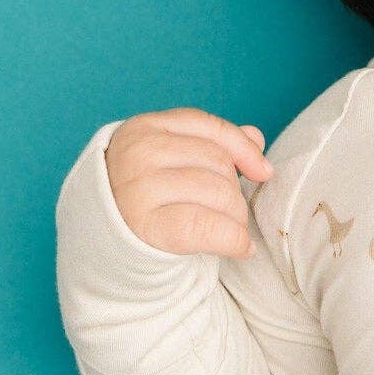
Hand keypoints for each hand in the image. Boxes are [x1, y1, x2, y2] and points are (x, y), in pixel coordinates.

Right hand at [103, 108, 273, 256]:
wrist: (109, 240)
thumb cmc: (150, 197)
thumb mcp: (172, 161)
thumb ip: (212, 144)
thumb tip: (256, 136)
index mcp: (145, 128)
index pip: (207, 127)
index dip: (243, 148)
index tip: (264, 172)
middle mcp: (139, 152)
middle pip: (218, 163)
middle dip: (234, 192)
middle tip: (226, 214)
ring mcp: (140, 188)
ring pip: (220, 194)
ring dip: (236, 218)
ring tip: (227, 229)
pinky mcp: (149, 226)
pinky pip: (210, 228)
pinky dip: (235, 240)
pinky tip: (240, 247)